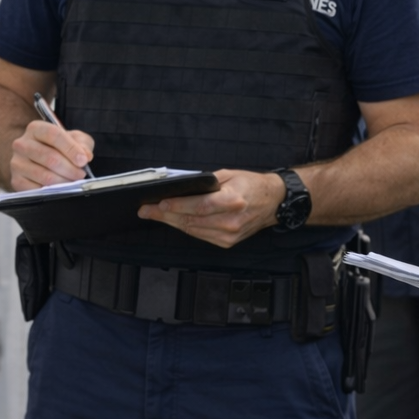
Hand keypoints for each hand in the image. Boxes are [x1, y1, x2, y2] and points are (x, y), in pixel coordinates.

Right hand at [10, 119, 93, 189]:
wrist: (39, 160)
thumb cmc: (58, 148)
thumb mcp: (74, 139)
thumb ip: (82, 144)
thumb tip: (85, 155)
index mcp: (36, 129)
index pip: (53, 135)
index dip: (70, 148)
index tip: (83, 160)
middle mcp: (22, 144)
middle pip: (50, 157)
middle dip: (70, 168)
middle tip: (80, 174)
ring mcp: (17, 163)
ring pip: (44, 175)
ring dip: (63, 181)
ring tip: (73, 181)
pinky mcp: (16, 180)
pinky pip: (36, 189)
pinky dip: (52, 191)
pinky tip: (60, 188)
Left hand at [138, 169, 283, 248]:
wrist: (272, 202)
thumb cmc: (250, 185)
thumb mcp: (229, 175)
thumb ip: (205, 182)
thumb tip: (179, 187)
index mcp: (233, 201)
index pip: (200, 206)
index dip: (177, 206)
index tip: (159, 203)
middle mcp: (231, 221)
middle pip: (192, 220)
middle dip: (166, 215)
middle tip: (146, 210)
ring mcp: (229, 235)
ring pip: (193, 230)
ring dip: (171, 222)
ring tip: (154, 214)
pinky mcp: (227, 243)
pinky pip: (200, 235)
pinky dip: (185, 228)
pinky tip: (173, 221)